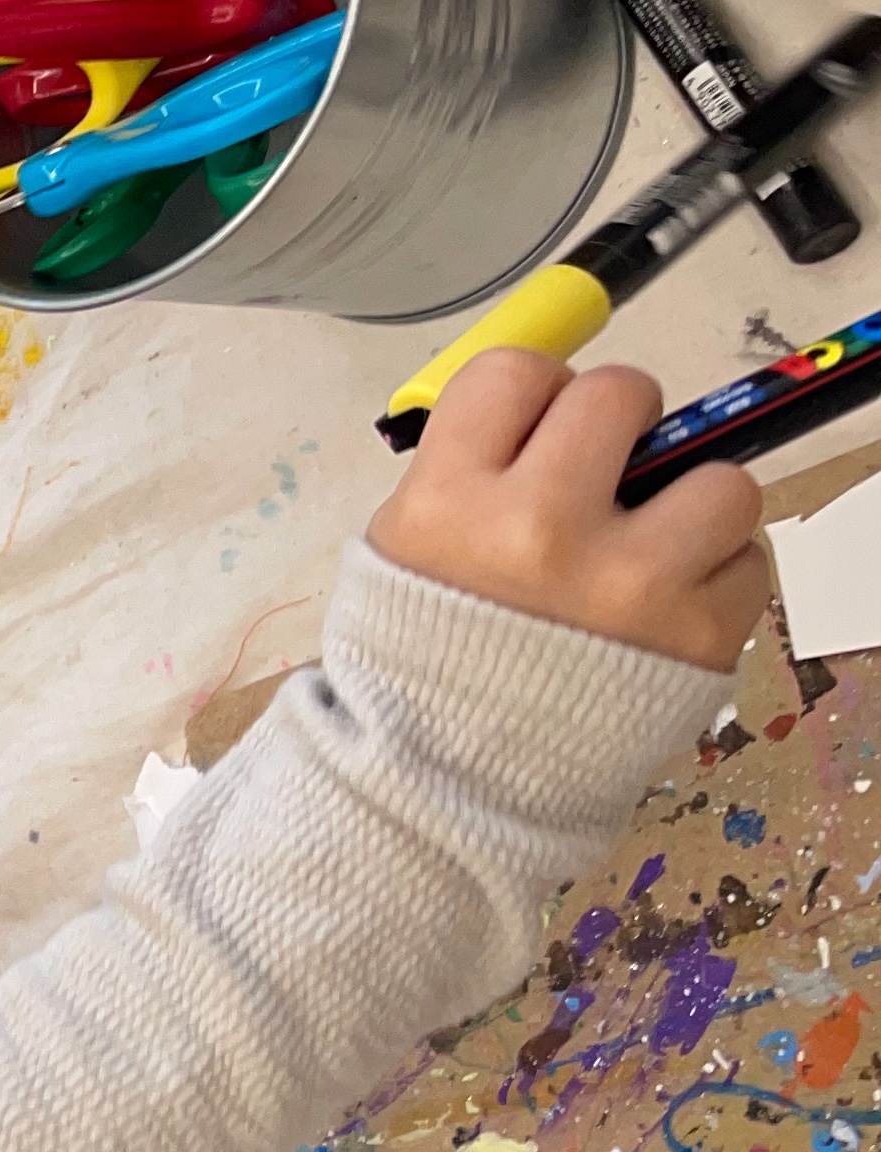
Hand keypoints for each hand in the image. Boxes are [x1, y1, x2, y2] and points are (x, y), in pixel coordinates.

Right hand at [368, 351, 768, 671]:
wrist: (448, 779)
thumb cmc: (423, 655)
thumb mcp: (404, 549)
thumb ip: (476, 472)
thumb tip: (566, 413)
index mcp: (448, 501)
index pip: (516, 372)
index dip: (539, 394)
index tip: (543, 430)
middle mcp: (537, 528)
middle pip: (619, 395)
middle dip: (623, 426)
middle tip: (612, 473)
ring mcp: (627, 581)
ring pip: (718, 479)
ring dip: (693, 504)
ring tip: (658, 544)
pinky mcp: (698, 634)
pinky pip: (747, 562)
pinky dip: (716, 579)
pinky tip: (669, 608)